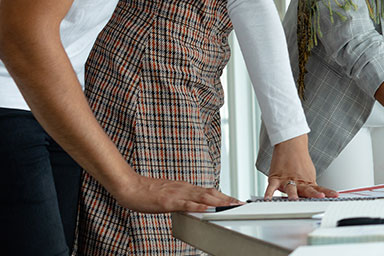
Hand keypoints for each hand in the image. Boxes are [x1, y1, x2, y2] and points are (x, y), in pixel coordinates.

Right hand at [111, 174, 238, 212]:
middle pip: (211, 193)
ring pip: (202, 198)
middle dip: (227, 199)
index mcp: (185, 187)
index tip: (236, 201)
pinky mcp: (168, 202)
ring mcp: (177, 194)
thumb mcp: (169, 193)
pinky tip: (207, 209)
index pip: (209, 192)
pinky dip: (198, 207)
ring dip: (219, 202)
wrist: (129, 186)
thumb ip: (182, 198)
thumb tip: (194, 204)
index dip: (224, 196)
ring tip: (232, 206)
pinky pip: (185, 204)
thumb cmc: (147, 192)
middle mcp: (184, 188)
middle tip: (241, 204)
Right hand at [265, 134, 335, 198]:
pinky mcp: (275, 178)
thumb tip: (318, 194)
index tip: (335, 195)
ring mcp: (287, 180)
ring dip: (292, 194)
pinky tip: (268, 198)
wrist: (291, 144)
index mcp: (307, 182)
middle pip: (307, 190)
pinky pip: (271, 187)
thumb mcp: (309, 173)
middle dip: (313, 194)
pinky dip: (269, 193)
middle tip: (319, 197)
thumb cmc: (299, 160)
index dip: (327, 192)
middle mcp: (298, 182)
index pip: (319, 189)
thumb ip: (311, 186)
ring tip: (294, 199)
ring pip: (290, 189)